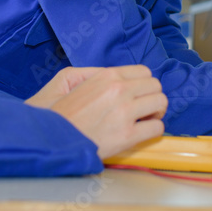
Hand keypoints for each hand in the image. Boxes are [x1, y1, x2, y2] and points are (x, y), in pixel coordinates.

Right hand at [30, 65, 166, 158]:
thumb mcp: (69, 79)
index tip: (139, 94)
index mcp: (107, 76)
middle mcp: (119, 90)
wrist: (50, 139)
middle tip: (144, 108)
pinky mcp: (127, 136)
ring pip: (161, 103)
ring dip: (155, 112)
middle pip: (156, 86)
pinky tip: (141, 133)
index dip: (143, 84)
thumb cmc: (58, 113)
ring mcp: (125, 113)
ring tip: (145, 120)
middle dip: (152, 96)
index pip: (144, 71)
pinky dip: (153, 131)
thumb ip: (96, 74)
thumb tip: (118, 77)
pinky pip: (157, 128)